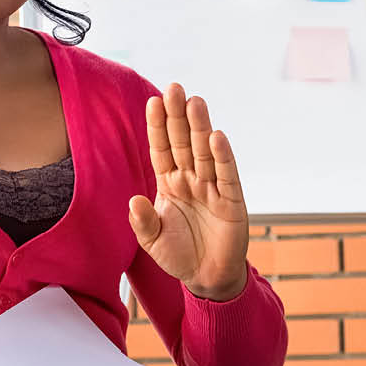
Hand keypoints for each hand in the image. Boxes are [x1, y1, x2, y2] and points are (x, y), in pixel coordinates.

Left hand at [128, 84, 248, 300]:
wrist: (207, 278)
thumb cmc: (178, 255)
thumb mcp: (152, 242)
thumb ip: (142, 222)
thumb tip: (134, 201)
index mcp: (169, 183)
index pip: (161, 149)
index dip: (157, 126)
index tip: (152, 101)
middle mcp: (191, 179)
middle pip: (182, 142)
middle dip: (178, 116)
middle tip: (174, 87)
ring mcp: (212, 188)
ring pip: (204, 152)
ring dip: (200, 127)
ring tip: (195, 102)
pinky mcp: (231, 201)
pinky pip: (226, 175)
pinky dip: (222, 156)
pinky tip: (216, 136)